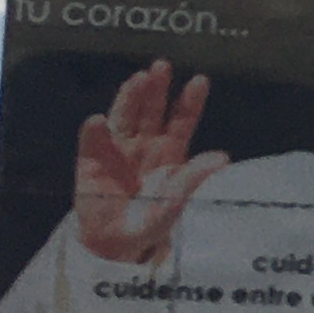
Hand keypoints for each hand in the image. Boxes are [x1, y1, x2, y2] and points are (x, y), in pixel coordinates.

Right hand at [70, 59, 231, 264]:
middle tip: (162, 67)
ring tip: (138, 81)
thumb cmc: (148, 223)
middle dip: (156, 88)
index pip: (181, 121)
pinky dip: (94, 132)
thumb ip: (194, 180)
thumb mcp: (174, 204)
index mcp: (168, 152)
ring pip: (123, 117)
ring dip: (129, 98)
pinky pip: (91, 143)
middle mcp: (143, 144)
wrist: (113, 244)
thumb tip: (223, 158)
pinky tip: (98, 121)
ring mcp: (116, 149)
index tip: (200, 81)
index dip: (189, 102)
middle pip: (150, 110)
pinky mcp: (90, 161)